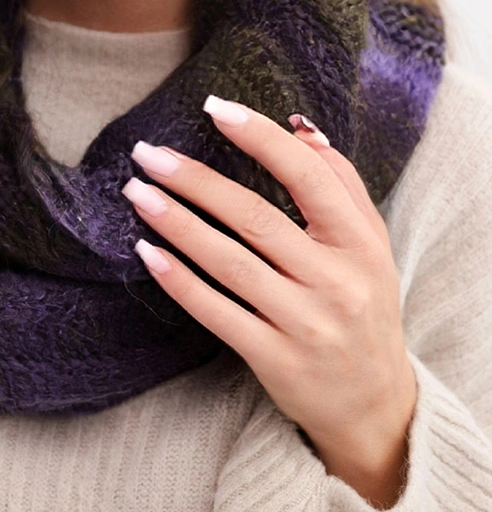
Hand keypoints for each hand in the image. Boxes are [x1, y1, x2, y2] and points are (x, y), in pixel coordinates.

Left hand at [122, 98, 415, 508]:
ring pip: (229, 262)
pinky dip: (178, 279)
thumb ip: (339, 181)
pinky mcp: (275, 359)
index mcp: (360, 243)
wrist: (375, 403)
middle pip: (255, 217)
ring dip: (176, 222)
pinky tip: (147, 250)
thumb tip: (297, 125)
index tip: (214, 108)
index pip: (307, 177)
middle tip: (148, 153)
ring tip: (137, 191)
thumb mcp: (370, 242)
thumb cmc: (364, 303)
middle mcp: (335, 282)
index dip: (260, 138)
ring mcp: (305, 324)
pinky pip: (216, 312)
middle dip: (196, 180)